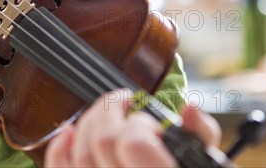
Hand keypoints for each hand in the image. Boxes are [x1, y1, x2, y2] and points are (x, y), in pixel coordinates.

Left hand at [44, 89, 220, 166]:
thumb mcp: (206, 164)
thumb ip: (199, 135)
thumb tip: (187, 108)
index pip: (135, 143)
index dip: (140, 123)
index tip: (151, 123)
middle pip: (103, 141)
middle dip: (111, 111)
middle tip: (125, 103)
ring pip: (80, 155)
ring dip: (88, 123)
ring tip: (104, 113)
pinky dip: (59, 148)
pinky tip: (69, 131)